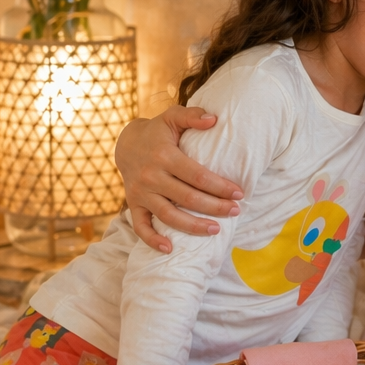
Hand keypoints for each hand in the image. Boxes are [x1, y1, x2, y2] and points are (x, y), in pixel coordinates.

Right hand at [116, 106, 244, 251]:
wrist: (125, 144)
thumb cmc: (158, 132)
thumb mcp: (172, 117)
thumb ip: (193, 116)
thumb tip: (214, 119)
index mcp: (164, 156)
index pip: (197, 175)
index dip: (220, 186)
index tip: (239, 193)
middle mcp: (151, 176)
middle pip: (188, 198)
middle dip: (215, 207)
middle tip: (236, 211)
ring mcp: (141, 193)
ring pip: (169, 215)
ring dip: (193, 226)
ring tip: (216, 230)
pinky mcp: (133, 204)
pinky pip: (140, 227)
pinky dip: (152, 240)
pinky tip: (170, 249)